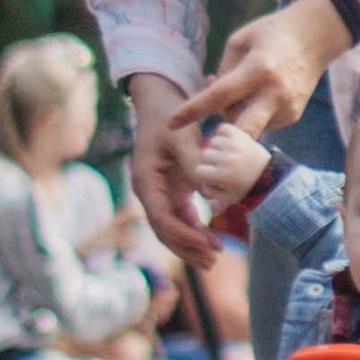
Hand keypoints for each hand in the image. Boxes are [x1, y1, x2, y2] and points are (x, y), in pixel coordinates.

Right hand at [128, 71, 225, 265]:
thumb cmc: (169, 115)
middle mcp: (150, 191)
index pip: (161, 218)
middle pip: (165, 229)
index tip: (205, 244)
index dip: (182, 235)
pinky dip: (193, 228)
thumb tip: (209, 193)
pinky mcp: (171, 188)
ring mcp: (159, 191)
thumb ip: (195, 164)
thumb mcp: (183, 137)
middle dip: (187, 247)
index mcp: (146, 181)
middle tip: (213, 259)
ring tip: (213, 256)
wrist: (160, 101)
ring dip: (190, 242)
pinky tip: (209, 237)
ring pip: (172, 226)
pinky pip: (180, 215)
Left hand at [193, 0, 349, 136]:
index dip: (193, 110)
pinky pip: (262, 123)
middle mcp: (274, 93)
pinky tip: (256, 94)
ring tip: (239, 91)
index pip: (219, 95)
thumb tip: (211, 98)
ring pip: (249, 127)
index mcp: (258, 68)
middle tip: (210, 127)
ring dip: (236, 117)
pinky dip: (252, 114)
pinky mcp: (292, 115)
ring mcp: (286, 107)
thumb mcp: (241, 40)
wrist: (315, 37)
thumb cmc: (271, 33)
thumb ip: (224, 70)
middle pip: (241, 129)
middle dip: (221, 135)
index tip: (172, 122)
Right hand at [193, 121, 273, 207]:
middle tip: (220, 166)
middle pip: (204, 154)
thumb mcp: (225, 197)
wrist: (269, 173)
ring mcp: (235, 144)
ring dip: (216, 147)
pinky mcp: (240, 134)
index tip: (213, 176)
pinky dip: (222, 134)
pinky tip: (227, 143)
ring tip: (225, 154)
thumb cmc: (244, 188)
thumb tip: (196, 179)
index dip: (204, 174)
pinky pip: (221, 128)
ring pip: (211, 141)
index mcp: (224, 175)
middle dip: (209, 161)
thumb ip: (208, 190)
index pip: (198, 170)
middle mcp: (228, 158)